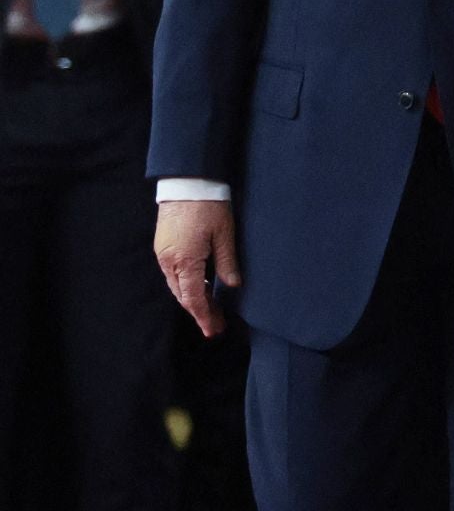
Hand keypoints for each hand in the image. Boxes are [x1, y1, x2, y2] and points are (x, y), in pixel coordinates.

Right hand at [154, 199, 241, 336]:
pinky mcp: (163, 245)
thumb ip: (227, 263)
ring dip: (194, 299)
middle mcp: (169, 260)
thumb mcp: (224, 235)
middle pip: (183, 296)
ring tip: (211, 310)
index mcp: (185, 260)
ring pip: (177, 286)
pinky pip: (174, 274)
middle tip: (216, 326)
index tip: (214, 330)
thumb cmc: (207, 205)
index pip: (194, 298)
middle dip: (200, 312)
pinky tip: (202, 288)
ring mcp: (164, 253)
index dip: (204, 316)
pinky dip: (187, 285)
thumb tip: (232, 286)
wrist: (186, 180)